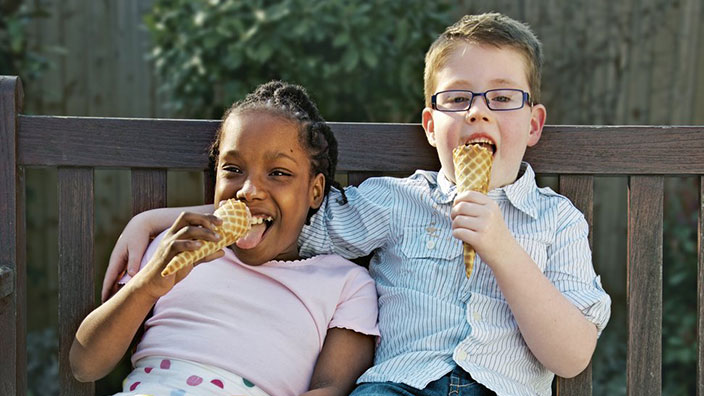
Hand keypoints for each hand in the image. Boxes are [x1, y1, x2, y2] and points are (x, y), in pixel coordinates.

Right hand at [101, 209, 220, 301]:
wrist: (153, 284)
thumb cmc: (172, 269)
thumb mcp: (191, 259)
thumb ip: (205, 254)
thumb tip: (222, 251)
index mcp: (177, 233)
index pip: (191, 218)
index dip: (206, 217)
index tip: (221, 222)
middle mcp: (171, 235)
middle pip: (187, 217)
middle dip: (204, 218)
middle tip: (219, 226)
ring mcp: (167, 244)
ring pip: (186, 230)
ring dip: (204, 232)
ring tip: (216, 238)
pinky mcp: (166, 255)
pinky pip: (177, 245)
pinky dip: (190, 244)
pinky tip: (200, 246)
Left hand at [450, 190, 513, 267]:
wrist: (506, 253)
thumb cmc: (494, 234)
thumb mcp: (492, 215)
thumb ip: (478, 206)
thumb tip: (456, 201)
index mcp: (491, 205)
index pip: (469, 194)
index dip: (458, 199)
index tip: (457, 206)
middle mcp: (488, 213)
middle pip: (460, 207)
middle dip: (453, 213)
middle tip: (456, 220)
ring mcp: (484, 226)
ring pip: (458, 220)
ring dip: (454, 225)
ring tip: (459, 229)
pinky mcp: (479, 239)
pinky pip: (458, 232)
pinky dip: (456, 234)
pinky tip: (460, 236)